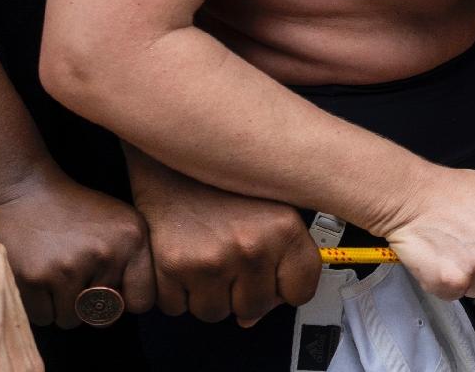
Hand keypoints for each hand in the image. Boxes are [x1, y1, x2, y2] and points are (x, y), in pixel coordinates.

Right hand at [0, 168, 152, 327]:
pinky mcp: (35, 277)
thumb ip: (133, 262)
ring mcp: (70, 266)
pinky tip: (39, 278)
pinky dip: (40, 307)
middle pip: (103, 315)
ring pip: (71, 320)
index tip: (112, 292)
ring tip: (58, 274)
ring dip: (62, 307)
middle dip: (90, 305)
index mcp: (134, 238)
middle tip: (77, 277)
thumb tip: (126, 310)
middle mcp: (107, 253)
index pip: (143, 301)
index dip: (126, 302)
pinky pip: (44, 318)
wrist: (26, 192)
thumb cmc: (77, 212)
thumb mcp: (120, 223)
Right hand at [128, 156, 319, 326]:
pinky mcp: (172, 267)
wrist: (175, 159)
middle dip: (242, 293)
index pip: (302, 291)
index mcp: (285, 229)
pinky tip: (184, 259)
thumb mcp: (274, 207)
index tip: (275, 277)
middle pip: (254, 308)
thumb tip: (253, 316)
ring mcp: (211, 259)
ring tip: (207, 256)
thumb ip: (281, 259)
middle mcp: (251, 246)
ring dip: (209, 294)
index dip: (286, 288)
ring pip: (214, 313)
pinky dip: (176, 292)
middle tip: (231, 259)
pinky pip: (176, 308)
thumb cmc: (225, 185)